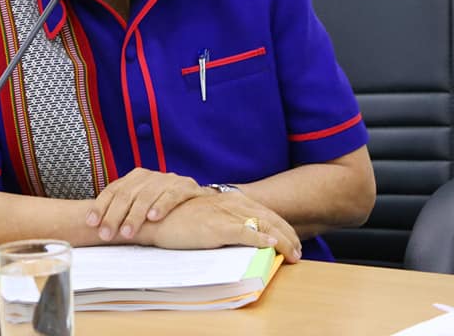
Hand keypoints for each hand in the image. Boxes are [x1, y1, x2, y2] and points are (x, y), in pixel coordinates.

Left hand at [85, 167, 206, 241]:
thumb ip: (124, 212)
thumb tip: (96, 230)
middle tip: (106, 234)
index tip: (91, 223)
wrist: (200, 199)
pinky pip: (171, 194)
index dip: (101, 206)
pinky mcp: (185, 186)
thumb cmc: (165, 205)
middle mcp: (148, 177)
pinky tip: (154, 217)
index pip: (113, 191)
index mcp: (134, 179)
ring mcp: (167, 180)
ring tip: (127, 232)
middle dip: (114, 215)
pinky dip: (161, 205)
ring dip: (135, 215)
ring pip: (146, 196)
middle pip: (126, 194)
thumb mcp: (142, 205)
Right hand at [147, 193, 302, 262]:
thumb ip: (223, 220)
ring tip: (293, 253)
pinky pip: (244, 232)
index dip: (280, 227)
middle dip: (288, 235)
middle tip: (299, 251)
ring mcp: (224, 214)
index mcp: (228, 199)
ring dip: (282, 240)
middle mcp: (230, 203)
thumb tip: (241, 234)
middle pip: (269, 217)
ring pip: (262, 225)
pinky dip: (260, 238)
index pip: (263, 212)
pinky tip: (271, 245)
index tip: (291, 240)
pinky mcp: (216, 227)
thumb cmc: (176, 219)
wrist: (154, 218)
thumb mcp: (205, 216)